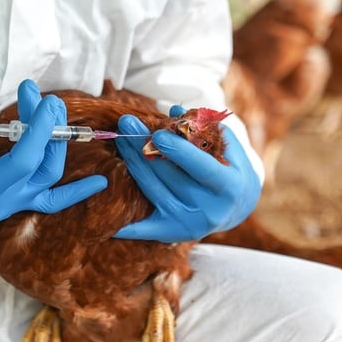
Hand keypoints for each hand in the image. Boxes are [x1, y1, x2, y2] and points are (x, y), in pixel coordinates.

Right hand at [0, 79, 107, 224]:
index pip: (24, 160)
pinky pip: (47, 201)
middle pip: (40, 166)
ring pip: (46, 180)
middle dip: (48, 129)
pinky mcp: (5, 204)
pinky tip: (99, 183)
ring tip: (51, 109)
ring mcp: (4, 208)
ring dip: (53, 144)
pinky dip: (71, 192)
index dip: (40, 129)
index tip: (45, 99)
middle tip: (43, 95)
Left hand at [114, 106, 260, 241]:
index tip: (157, 134)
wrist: (236, 207)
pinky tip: (105, 211)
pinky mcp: (171, 232)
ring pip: (151, 190)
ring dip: (132, 163)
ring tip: (120, 139)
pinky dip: (123, 224)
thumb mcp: (229, 148)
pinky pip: (142, 228)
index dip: (179, 151)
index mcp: (228, 187)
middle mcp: (208, 210)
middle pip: (168, 176)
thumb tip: (174, 109)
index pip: (201, 168)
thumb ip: (206, 129)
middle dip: (144, 148)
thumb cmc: (230, 169)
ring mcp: (188, 224)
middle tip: (126, 123)